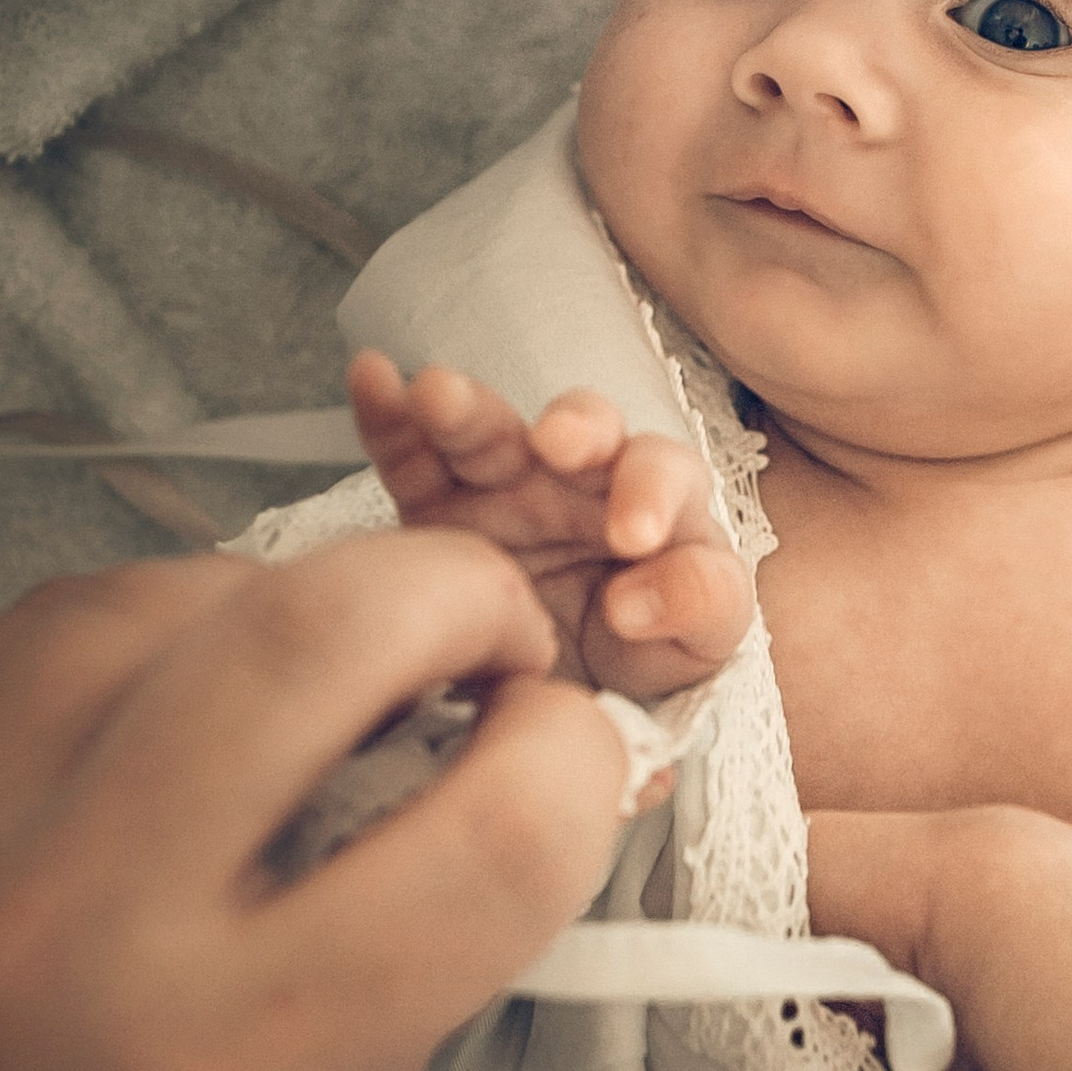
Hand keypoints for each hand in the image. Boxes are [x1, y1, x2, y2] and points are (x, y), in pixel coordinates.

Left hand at [0, 532, 629, 1070]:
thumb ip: (417, 985)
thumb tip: (520, 790)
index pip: (492, 831)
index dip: (582, 763)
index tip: (574, 760)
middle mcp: (68, 930)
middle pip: (336, 625)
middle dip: (466, 603)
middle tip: (491, 658)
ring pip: (193, 584)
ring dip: (311, 608)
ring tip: (338, 687)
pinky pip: (61, 617)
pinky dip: (169, 626)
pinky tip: (199, 699)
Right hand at [349, 354, 750, 700]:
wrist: (562, 690)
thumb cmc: (645, 651)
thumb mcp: (697, 645)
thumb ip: (701, 608)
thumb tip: (638, 600)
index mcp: (655, 503)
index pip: (664, 477)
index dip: (648, 495)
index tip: (632, 539)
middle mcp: (580, 480)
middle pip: (582, 428)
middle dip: (569, 425)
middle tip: (556, 444)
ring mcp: (503, 486)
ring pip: (489, 432)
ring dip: (464, 408)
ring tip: (435, 394)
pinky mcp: (435, 507)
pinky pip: (410, 454)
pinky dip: (389, 416)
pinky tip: (371, 380)